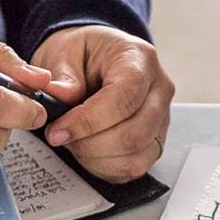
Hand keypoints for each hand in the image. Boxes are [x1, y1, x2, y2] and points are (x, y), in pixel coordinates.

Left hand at [31, 25, 173, 182]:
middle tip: (60, 137)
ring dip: (96, 158)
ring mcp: (161, 119)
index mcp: (140, 59)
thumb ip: (63, 76)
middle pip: (135, 133)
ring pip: (136, 155)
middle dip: (90, 144)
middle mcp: (159, 90)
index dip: (89, 121)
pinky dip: (105, 167)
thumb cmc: (83, 54)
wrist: (94, 60)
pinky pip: (135, 167)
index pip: (124, 98)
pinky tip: (87, 152)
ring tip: (73, 142)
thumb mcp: (64, 52)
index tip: (58, 131)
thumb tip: (60, 97)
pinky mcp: (154, 141)